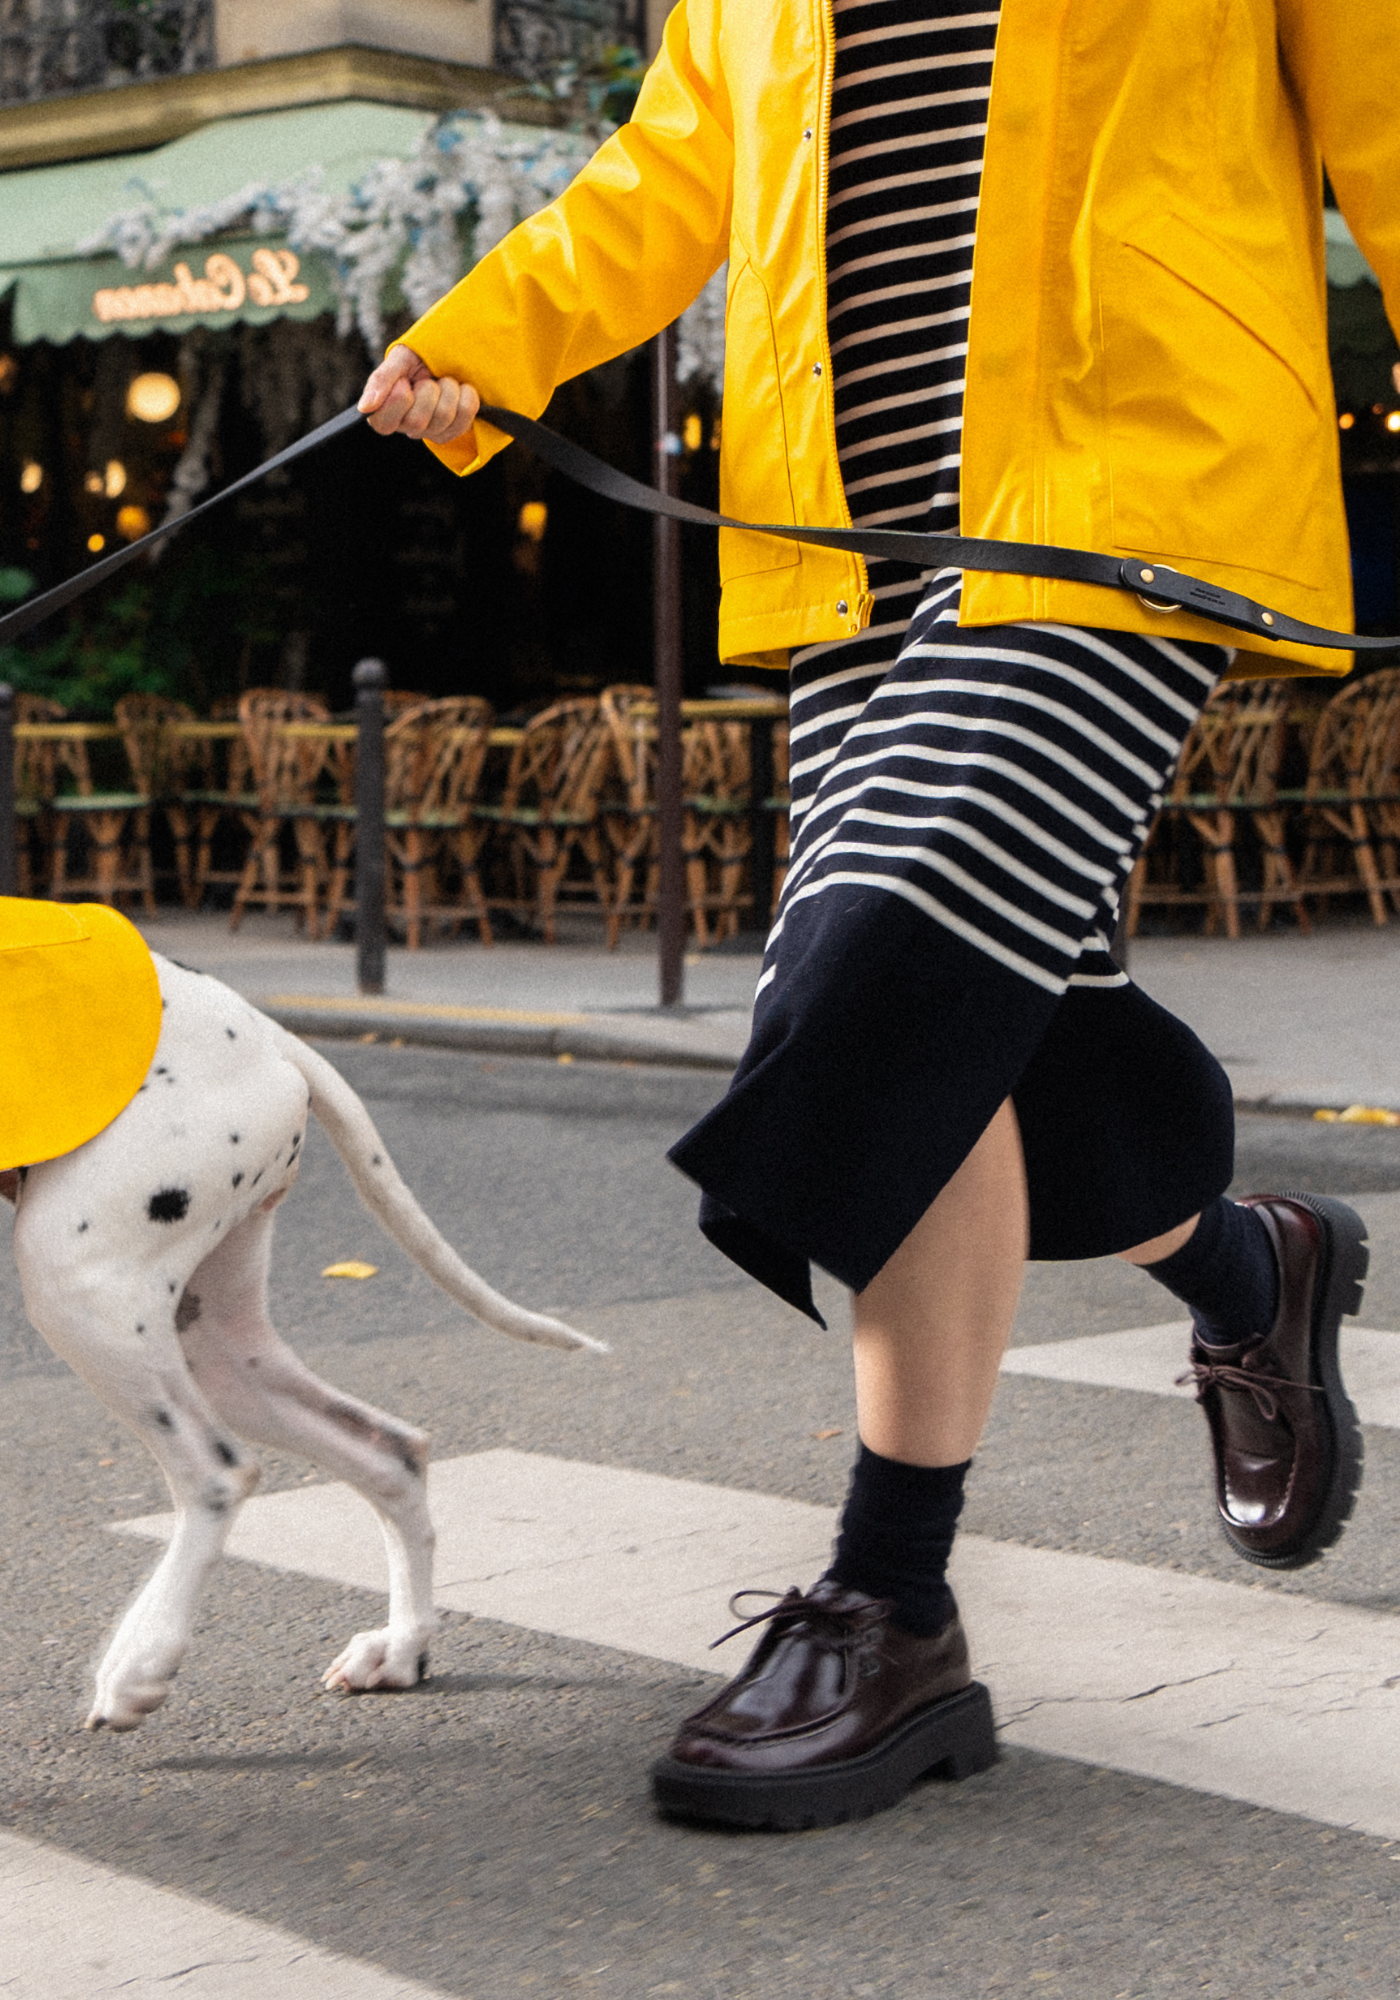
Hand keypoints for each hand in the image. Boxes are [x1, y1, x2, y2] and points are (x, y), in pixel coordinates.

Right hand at [358, 343, 479, 441]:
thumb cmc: (418, 358)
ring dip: (448, 388)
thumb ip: (380, 381)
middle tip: (427, 380)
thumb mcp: (398, 360)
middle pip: (417, 421)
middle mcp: (407, 427)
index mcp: (385, 413)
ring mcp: (431, 432)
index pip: (383, 423)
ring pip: (444, 416)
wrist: (447, 354)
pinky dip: (466, 393)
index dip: (397, 400)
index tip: (404, 382)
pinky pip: (466, 415)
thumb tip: (364, 408)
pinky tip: (459, 389)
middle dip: (427, 390)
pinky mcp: (454, 431)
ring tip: (443, 381)